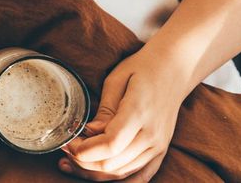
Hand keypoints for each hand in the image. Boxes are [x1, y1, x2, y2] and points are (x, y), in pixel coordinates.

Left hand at [56, 49, 187, 180]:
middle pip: (113, 163)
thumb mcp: (116, 79)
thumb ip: (104, 109)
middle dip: (83, 161)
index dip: (84, 150)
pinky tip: (98, 176)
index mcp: (139, 113)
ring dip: (95, 173)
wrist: (174, 69)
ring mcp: (159, 146)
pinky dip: (118, 180)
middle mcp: (152, 135)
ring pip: (123, 173)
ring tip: (73, 163)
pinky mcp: (161, 151)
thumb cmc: (142, 68)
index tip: (67, 142)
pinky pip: (140, 177)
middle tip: (65, 150)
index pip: (110, 144)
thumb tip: (88, 131)